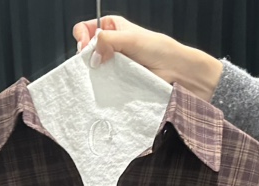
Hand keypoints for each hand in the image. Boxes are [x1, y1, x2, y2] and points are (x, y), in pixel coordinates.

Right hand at [72, 16, 222, 101]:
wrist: (175, 72)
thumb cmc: (159, 50)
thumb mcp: (131, 38)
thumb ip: (108, 40)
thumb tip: (90, 52)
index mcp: (113, 28)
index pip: (86, 28)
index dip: (82, 36)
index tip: (85, 46)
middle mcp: (111, 45)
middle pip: (86, 48)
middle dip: (85, 54)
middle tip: (92, 62)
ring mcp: (113, 64)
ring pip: (92, 67)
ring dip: (92, 71)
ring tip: (98, 74)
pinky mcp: (118, 81)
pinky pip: (103, 83)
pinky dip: (100, 84)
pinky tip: (102, 84)